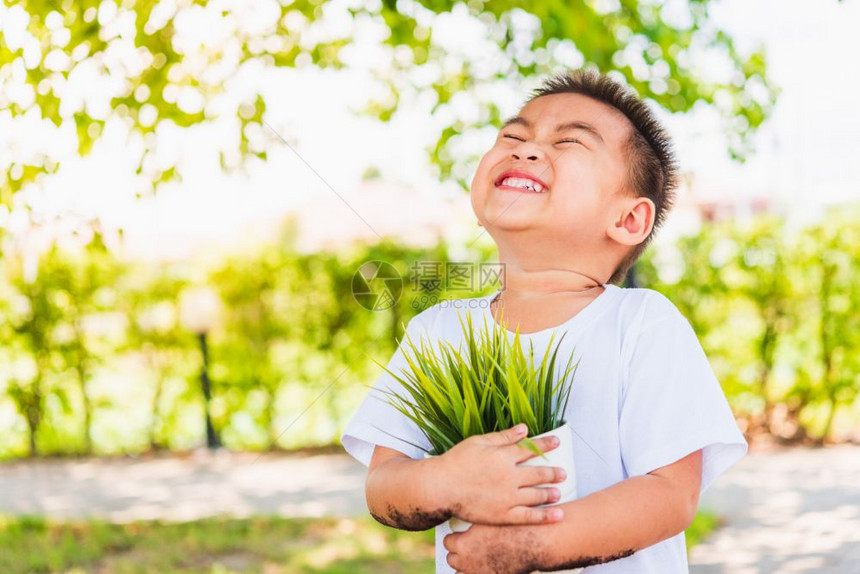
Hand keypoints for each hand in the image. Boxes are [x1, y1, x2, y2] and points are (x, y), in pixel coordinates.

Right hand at [433, 424, 567, 525]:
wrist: (440, 488)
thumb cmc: (456, 462)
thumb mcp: (479, 442)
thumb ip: (503, 437)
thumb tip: (524, 429)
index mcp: (504, 456)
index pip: (531, 449)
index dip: (546, 445)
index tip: (557, 442)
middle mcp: (509, 476)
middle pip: (539, 474)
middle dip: (553, 473)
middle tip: (562, 473)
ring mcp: (508, 497)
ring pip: (537, 495)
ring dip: (550, 493)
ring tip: (558, 492)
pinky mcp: (503, 515)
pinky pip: (529, 517)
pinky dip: (545, 516)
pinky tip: (557, 515)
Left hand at [444, 522, 539, 573]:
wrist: (532, 541)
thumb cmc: (512, 527)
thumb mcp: (488, 520)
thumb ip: (473, 525)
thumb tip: (467, 525)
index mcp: (463, 544)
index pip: (448, 542)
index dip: (454, 539)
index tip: (458, 536)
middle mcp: (467, 561)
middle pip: (452, 559)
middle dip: (458, 553)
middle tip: (465, 547)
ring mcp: (478, 573)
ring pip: (461, 573)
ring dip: (465, 567)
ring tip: (472, 559)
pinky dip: (479, 572)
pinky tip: (484, 566)